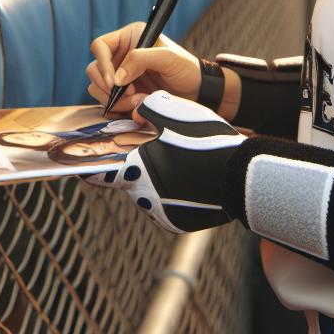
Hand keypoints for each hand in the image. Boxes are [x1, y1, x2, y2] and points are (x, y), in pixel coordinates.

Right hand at [86, 20, 201, 115]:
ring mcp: (121, 76)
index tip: (114, 82)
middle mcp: (121, 55)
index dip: (102, 64)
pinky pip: (109, 104)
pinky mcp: (123, 94)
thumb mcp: (167, 58)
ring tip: (140, 102)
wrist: (197, 92)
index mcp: (129, 38)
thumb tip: (117, 78)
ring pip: (99, 89)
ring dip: (117, 101)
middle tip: (132, 95)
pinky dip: (120, 110)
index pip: (100, 46)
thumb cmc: (186, 68)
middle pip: (94, 70)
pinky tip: (138, 110)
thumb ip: (140, 59)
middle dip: (110, 88)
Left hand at [88, 91, 243, 234]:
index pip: (96, 172)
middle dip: (134, 163)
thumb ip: (144, 109)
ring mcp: (160, 214)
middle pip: (127, 178)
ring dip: (154, 177)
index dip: (92, 161)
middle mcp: (142, 198)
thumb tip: (134, 114)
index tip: (91, 155)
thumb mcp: (172, 111)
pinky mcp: (176, 224)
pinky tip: (189, 176)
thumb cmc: (204, 140)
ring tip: (178, 160)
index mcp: (134, 171)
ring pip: (146, 191)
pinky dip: (171, 191)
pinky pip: (165, 204)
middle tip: (152, 148)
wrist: (243, 175)